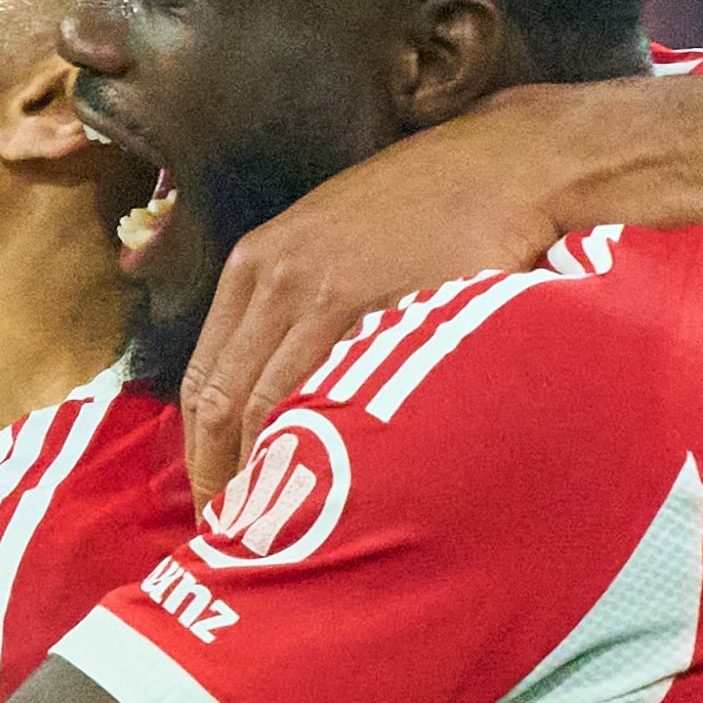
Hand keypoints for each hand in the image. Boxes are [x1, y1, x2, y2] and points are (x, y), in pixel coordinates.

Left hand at [179, 86, 576, 499]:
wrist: (501, 167)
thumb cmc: (431, 210)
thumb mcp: (337, 245)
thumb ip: (299, 306)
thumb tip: (282, 389)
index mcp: (253, 264)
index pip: (203, 378)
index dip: (201, 450)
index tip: (215, 499)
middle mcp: (268, 276)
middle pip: (218, 400)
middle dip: (218, 475)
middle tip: (236, 535)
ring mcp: (309, 289)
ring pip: (260, 405)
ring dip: (262, 471)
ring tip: (277, 528)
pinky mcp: (358, 304)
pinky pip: (316, 392)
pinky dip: (309, 444)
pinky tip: (320, 483)